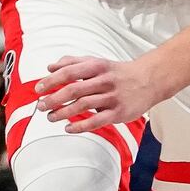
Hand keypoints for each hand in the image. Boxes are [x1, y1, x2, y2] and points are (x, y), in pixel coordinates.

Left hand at [35, 55, 164, 133]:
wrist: (150, 80)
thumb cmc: (118, 73)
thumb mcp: (97, 62)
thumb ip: (73, 63)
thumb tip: (50, 67)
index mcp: (98, 67)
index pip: (70, 71)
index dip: (52, 80)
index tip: (39, 88)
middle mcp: (105, 81)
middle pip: (74, 89)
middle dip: (53, 99)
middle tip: (41, 106)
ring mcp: (112, 97)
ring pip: (83, 105)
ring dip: (63, 112)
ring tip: (50, 117)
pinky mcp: (118, 113)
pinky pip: (96, 121)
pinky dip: (80, 126)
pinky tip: (68, 128)